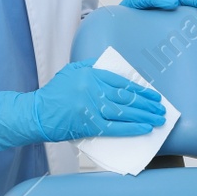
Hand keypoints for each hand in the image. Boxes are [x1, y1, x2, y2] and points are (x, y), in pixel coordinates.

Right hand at [0, 62, 165, 149]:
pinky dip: (130, 128)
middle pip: (126, 97)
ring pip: (124, 111)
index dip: (140, 89)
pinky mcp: (88, 125)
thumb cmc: (53, 94)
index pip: (122, 81)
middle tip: (161, 109)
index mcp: (90, 74)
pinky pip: (114, 127)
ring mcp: (90, 108)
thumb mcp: (71, 72)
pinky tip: (144, 129)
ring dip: (144, 116)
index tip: (154, 95)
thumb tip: (112, 66)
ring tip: (158, 119)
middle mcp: (92, 89)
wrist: (35, 114)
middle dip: (147, 104)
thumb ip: (91, 66)